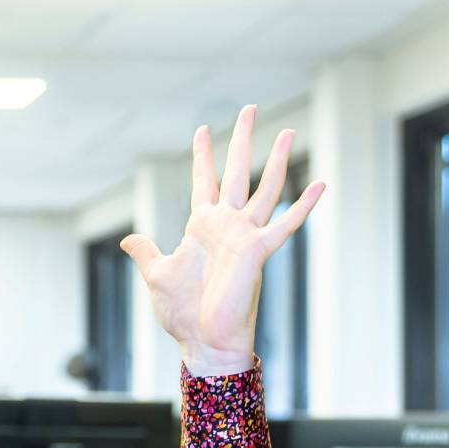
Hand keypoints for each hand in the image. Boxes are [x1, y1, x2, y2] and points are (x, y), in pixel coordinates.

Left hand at [119, 105, 324, 376]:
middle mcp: (226, 225)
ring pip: (264, 189)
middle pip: (236, 172)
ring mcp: (245, 236)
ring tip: (287, 131)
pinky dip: (303, 206)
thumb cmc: (182, 312)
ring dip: (275, 160)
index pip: (204, 181)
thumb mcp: (157, 275)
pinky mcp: (258, 252)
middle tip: (250, 109)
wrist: (203, 339)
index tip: (202, 129)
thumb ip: (146, 252)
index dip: (203, 156)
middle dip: (242, 140)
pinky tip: (320, 184)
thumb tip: (128, 238)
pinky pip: (286, 225)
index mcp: (201, 226)